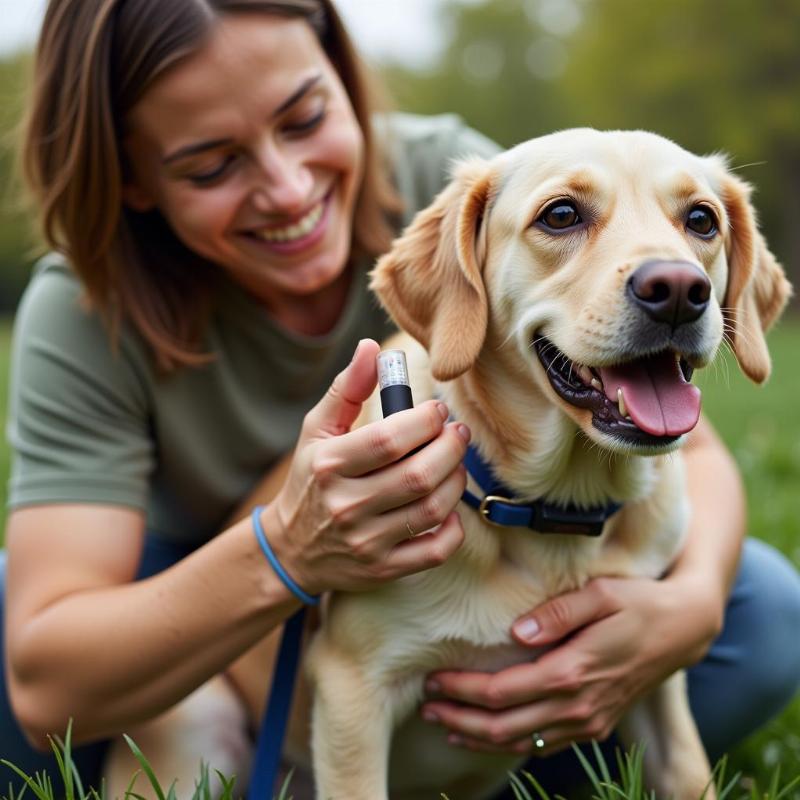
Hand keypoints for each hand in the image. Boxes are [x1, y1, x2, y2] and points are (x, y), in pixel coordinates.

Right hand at [266, 338, 469, 594]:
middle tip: (457, 433)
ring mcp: (366, 542)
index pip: (388, 439)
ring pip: (431, 510)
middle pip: (418, 476)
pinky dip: (454, 528)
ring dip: (456, 480)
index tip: (437, 410)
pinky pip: (435, 551)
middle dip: (450, 448)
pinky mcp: (384, 568)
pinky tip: (448, 506)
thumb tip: (370, 348)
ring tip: (455, 462)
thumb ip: (345, 389)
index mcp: (329, 465)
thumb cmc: (312, 479)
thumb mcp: (317, 430)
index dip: (424, 420)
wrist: (292, 549)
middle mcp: (346, 506)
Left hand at [421, 572, 722, 754]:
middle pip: (504, 726)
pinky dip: (509, 744)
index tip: (434, 678)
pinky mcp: (594, 725)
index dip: (463, 689)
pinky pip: (543, 745)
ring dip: (478, 736)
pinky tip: (486, 736)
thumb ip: (557, 613)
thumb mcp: (600, 594)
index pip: (502, 692)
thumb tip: (516, 633)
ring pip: (521, 743)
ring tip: (444, 724)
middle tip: (426, 705)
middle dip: (460, 718)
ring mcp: (587, 721)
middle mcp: (578, 706)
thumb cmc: (638, 603)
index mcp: (572, 672)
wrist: (683, 630)